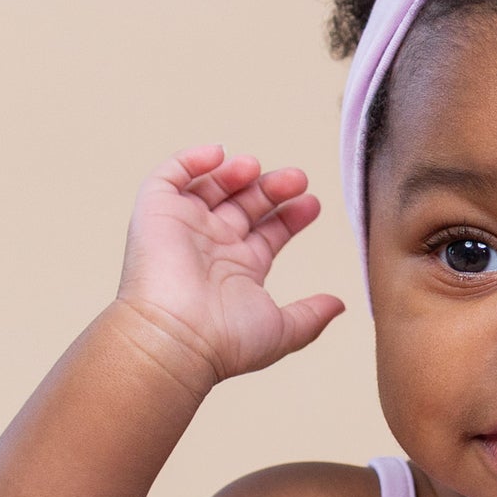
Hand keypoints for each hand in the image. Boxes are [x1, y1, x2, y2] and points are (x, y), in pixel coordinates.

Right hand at [116, 144, 340, 385]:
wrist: (176, 338)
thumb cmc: (226, 341)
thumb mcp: (282, 329)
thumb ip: (311, 315)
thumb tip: (340, 304)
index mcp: (239, 271)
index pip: (268, 233)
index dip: (291, 216)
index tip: (313, 203)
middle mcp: (212, 247)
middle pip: (245, 204)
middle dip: (271, 189)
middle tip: (297, 178)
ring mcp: (185, 228)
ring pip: (213, 186)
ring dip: (238, 172)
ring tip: (258, 168)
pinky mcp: (156, 212)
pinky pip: (171, 175)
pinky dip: (193, 159)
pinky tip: (220, 154)